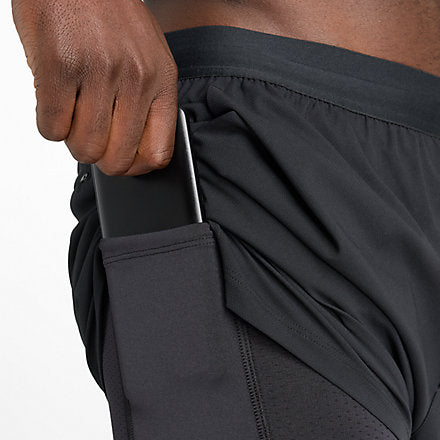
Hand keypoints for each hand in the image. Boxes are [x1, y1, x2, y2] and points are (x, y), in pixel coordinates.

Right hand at [12, 0, 177, 175]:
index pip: (158, 152)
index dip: (136, 168)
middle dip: (99, 157)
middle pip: (116, 159)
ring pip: (84, 148)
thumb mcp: (148, 57)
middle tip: (91, 137)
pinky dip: (49, 124)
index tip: (123, 163)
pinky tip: (55, 102)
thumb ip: (146, 102)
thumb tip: (132, 149)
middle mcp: (135, 79)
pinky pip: (52, 128)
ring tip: (73, 115)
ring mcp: (99, 73)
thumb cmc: (110, 16)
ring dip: (73, 140)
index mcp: (161, 80)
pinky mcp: (60, 67)